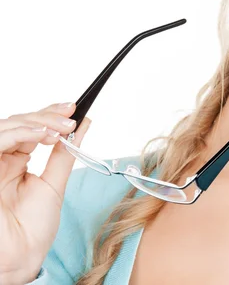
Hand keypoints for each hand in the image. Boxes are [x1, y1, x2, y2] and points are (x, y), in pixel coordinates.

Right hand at [0, 102, 91, 283]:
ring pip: (7, 127)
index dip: (50, 114)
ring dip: (37, 123)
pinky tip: (43, 136)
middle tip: (70, 116)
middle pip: (18, 123)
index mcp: (15, 161)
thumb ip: (65, 153)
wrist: (20, 258)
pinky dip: (21, 134)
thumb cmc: (32, 229)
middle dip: (46, 116)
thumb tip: (83, 126)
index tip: (74, 108)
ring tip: (61, 128)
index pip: (30, 127)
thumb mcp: (55, 184)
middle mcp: (1, 159)